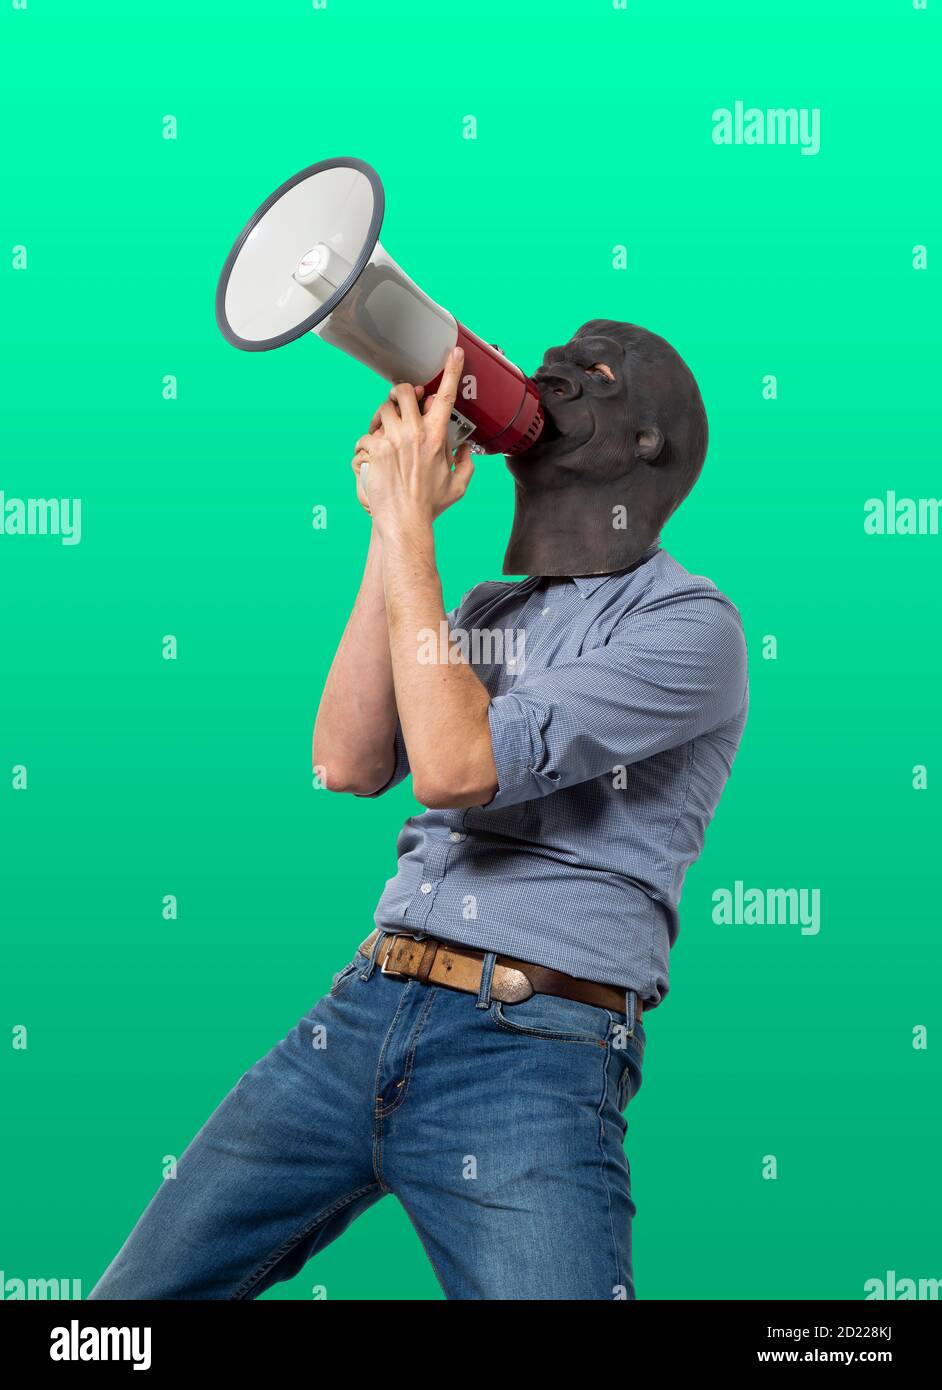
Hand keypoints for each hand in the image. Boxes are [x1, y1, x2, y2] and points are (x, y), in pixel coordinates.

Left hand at [350, 346, 473, 534]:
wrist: (404, 520)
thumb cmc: (430, 505)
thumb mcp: (458, 485)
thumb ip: (466, 462)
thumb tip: (465, 448)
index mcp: (437, 437)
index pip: (446, 397)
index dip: (452, 371)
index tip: (454, 354)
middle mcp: (414, 433)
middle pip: (406, 391)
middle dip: (403, 392)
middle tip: (402, 401)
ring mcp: (392, 439)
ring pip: (384, 408)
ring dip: (384, 415)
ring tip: (385, 430)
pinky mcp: (374, 448)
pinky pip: (367, 433)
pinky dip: (368, 442)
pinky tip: (372, 456)